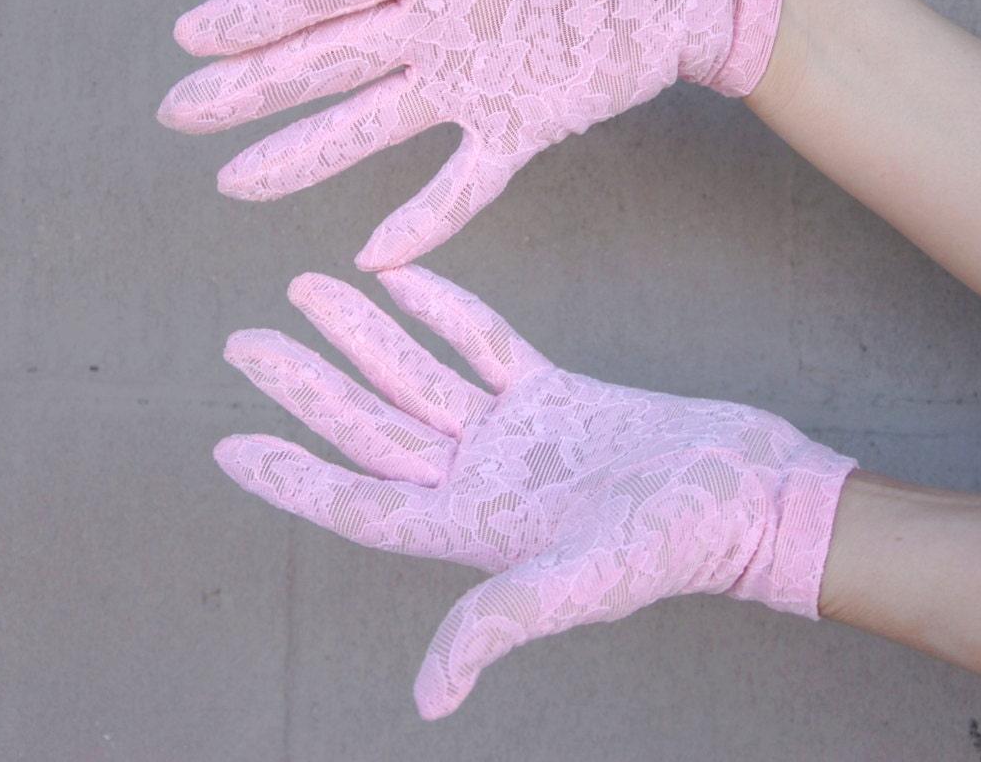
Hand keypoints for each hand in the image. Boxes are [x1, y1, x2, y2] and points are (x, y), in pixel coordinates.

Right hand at [161, 0, 787, 269]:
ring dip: (303, 156)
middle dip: (248, 88)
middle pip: (324, 60)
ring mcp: (473, 80)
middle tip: (177, 111)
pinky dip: (425, 220)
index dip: (257, 9)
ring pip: (370, 125)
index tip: (191, 32)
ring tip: (234, 183)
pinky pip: (464, 183)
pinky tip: (376, 254)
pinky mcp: (523, 125)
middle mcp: (436, 22)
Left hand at [214, 265, 855, 717]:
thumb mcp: (581, 584)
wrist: (753, 492)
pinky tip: (399, 280)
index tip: (227, 446)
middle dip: (305, 386)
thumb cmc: (677, 542)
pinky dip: (443, 312)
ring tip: (306, 288)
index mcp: (470, 530)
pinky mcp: (554, 397)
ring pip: (417, 377)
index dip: (290, 477)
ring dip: (362, 335)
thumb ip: (498, 623)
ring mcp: (513, 438)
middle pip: (370, 428)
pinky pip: (482, 346)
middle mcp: (479, 482)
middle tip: (241, 343)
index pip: (356, 503)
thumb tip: (429, 700)